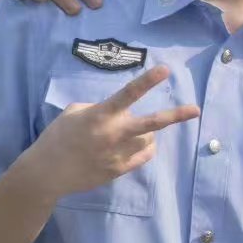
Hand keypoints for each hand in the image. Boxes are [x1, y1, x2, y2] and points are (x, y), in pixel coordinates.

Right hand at [27, 66, 199, 198]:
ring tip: (130, 132)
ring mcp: (119, 153)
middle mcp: (114, 133)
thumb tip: (115, 111)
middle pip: (152, 123)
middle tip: (196, 110)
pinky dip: (144, 148)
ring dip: (146, 133)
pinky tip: (137, 144)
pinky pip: (143, 155)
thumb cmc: (57, 137)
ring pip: (148, 139)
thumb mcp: (73, 113)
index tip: (165, 70)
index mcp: (101, 115)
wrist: (47, 173)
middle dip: (176, 116)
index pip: (128, 94)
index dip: (148, 81)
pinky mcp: (119, 170)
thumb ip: (98, 108)